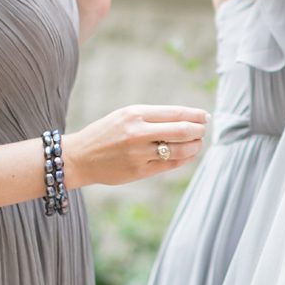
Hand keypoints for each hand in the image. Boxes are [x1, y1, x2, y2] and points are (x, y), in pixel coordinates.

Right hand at [65, 104, 207, 188]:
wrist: (79, 157)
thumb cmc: (105, 134)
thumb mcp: (124, 116)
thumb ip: (152, 117)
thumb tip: (186, 118)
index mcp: (135, 114)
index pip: (176, 113)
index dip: (196, 115)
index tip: (205, 116)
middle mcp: (138, 133)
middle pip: (182, 131)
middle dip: (199, 130)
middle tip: (204, 130)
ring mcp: (139, 153)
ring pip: (180, 150)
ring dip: (194, 146)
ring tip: (198, 143)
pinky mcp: (139, 171)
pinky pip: (170, 165)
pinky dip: (183, 159)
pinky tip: (187, 155)